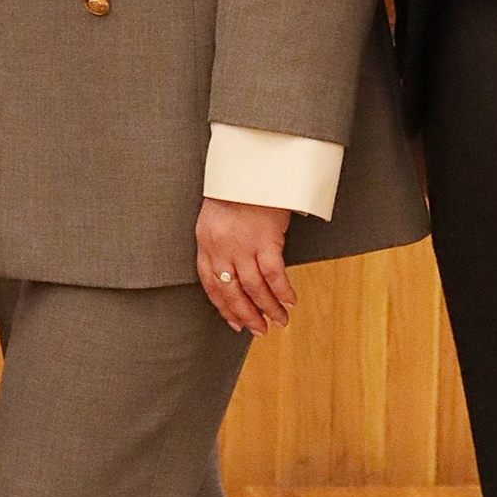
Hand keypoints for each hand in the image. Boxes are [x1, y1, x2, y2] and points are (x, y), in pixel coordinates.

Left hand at [196, 198, 293, 337]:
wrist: (252, 166)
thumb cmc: (237, 190)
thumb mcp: (217, 217)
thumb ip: (219, 243)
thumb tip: (232, 271)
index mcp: (206, 242)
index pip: (211, 284)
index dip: (223, 307)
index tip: (234, 322)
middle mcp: (221, 248)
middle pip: (232, 292)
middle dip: (247, 315)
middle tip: (259, 330)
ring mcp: (243, 245)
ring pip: (254, 289)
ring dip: (269, 309)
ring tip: (280, 320)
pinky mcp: (265, 240)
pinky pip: (274, 275)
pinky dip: (283, 292)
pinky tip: (290, 301)